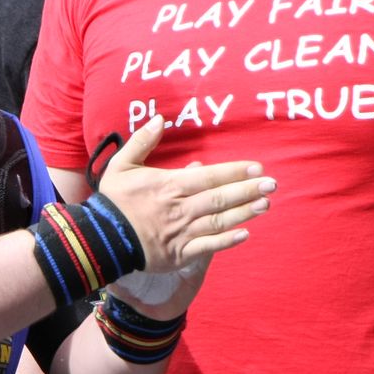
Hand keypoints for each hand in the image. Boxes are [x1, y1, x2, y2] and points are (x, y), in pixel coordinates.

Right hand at [96, 115, 273, 272]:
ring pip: (219, 221)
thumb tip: (159, 119)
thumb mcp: (121, 165)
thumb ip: (142, 141)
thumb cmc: (113, 201)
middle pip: (220, 198)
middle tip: (272, 185)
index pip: (209, 176)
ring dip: (244, 213)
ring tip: (265, 205)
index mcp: (169, 185)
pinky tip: (245, 234)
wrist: (101, 238)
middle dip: (248, 190)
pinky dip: (227, 241)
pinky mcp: (179, 254)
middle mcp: (180, 208)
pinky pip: (208, 247)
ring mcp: (181, 232)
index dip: (234, 171)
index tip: (256, 167)